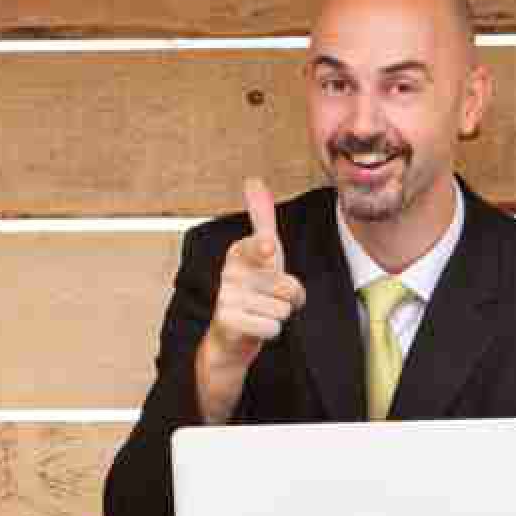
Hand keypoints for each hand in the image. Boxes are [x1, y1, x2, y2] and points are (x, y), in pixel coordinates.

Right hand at [203, 177, 306, 369]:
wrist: (231, 335)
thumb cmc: (253, 290)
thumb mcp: (262, 252)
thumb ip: (261, 218)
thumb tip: (253, 180)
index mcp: (239, 251)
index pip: (261, 247)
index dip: (265, 248)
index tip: (267, 247)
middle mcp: (230, 271)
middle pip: (288, 286)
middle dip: (288, 299)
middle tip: (269, 299)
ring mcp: (226, 297)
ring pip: (282, 309)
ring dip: (278, 316)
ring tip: (261, 313)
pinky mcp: (227, 321)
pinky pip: (272, 327)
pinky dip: (270, 332)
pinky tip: (255, 327)